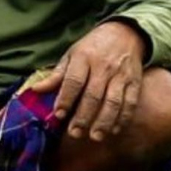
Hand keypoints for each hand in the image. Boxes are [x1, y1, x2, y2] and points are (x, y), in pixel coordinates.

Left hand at [32, 21, 147, 141]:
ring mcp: (121, 75)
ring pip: (113, 101)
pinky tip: (114, 130)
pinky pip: (130, 103)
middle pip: (93, 95)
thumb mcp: (71, 55)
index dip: (66, 99)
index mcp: (84, 57)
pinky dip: (123, 118)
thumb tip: (35, 90)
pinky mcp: (135, 82)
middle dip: (83, 116)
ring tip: (95, 136)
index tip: (58, 115)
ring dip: (104, 121)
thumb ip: (56, 75)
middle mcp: (103, 67)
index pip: (74, 81)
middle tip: (75, 133)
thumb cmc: (92, 48)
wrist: (124, 34)